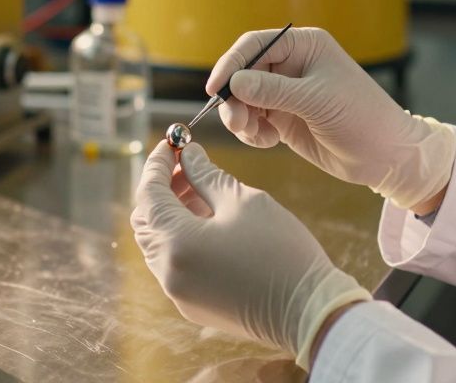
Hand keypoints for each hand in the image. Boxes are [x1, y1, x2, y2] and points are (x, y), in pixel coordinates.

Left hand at [131, 141, 371, 369]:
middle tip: (186, 164)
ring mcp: (179, 293)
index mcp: (176, 243)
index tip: (171, 142)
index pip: (148, 194)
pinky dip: (182, 237)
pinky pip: (175, 263)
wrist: (309, 312)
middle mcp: (168, 272)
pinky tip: (210, 221)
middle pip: (146, 221)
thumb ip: (208, 175)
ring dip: (172, 213)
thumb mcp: (244, 201)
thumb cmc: (280, 252)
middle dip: (161, 188)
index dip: (157, 164)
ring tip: (202, 190)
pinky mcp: (195, 305)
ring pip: (159, 243)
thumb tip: (188, 156)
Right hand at [207, 27, 455, 208]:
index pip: (255, 45)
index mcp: (304, 47)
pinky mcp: (284, 118)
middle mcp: (292, 66)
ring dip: (240, 117)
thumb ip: (273, 90)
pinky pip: (253, 120)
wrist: (385, 156)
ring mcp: (287, 93)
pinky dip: (251, 132)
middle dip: (235, 97)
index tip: (216, 88)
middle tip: (235, 121)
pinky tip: (267, 142)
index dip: (232, 63)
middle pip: (244, 73)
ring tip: (253, 134)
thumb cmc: (361, 117)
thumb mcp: (316, 100)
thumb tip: (235, 82)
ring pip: (244, 99)